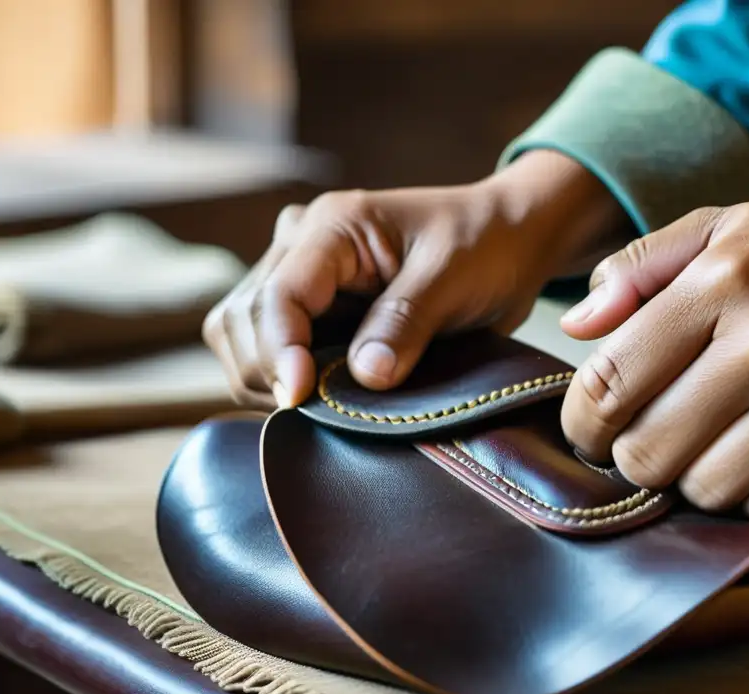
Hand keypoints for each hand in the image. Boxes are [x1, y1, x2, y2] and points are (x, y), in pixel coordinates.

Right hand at [203, 150, 626, 408]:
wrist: (508, 242)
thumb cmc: (485, 245)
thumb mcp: (454, 276)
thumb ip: (406, 322)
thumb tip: (365, 376)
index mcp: (333, 226)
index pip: (278, 294)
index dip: (279, 349)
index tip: (300, 397)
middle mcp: (301, 246)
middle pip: (243, 319)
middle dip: (266, 370)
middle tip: (315, 412)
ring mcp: (302, 279)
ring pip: (240, 337)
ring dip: (265, 378)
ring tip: (317, 406)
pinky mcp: (312, 310)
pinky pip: (264, 349)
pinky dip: (277, 379)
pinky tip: (317, 398)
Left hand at [558, 203, 748, 517]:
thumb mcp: (734, 231)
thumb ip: (644, 265)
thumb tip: (577, 324)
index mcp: (721, 277)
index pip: (609, 380)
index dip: (584, 424)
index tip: (592, 434)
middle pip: (650, 449)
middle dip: (640, 461)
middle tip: (656, 449)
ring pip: (709, 486)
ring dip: (702, 482)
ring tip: (717, 453)